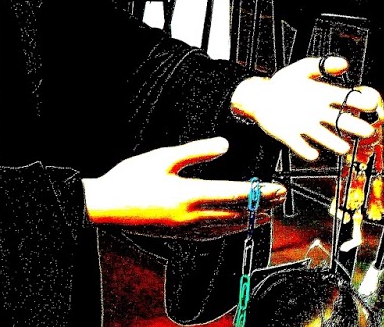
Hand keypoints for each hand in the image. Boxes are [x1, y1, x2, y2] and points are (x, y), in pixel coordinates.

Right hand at [83, 137, 284, 237]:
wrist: (104, 207)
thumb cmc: (129, 180)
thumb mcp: (162, 157)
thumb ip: (196, 151)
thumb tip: (224, 145)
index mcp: (191, 194)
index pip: (238, 194)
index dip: (261, 192)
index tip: (279, 188)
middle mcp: (194, 216)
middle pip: (239, 214)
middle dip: (263, 207)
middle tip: (279, 200)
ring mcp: (187, 230)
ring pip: (229, 228)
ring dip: (250, 220)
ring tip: (264, 214)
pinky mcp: (180, 237)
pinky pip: (214, 236)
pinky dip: (230, 230)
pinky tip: (233, 226)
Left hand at [231, 56, 383, 161]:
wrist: (259, 96)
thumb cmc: (283, 83)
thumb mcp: (300, 69)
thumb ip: (321, 65)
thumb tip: (344, 63)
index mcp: (323, 95)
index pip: (345, 99)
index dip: (358, 102)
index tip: (370, 105)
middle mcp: (318, 112)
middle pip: (339, 120)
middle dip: (354, 126)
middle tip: (368, 131)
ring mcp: (304, 124)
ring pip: (322, 135)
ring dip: (333, 142)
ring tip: (344, 148)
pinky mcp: (289, 134)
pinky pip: (298, 143)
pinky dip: (305, 149)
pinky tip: (313, 154)